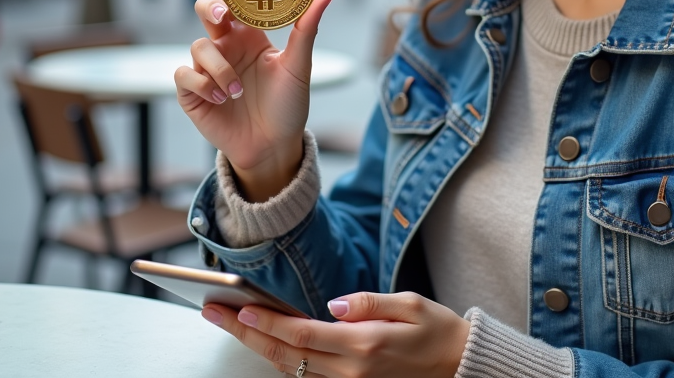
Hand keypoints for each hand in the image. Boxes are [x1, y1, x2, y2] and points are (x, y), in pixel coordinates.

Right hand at [174, 0, 333, 200]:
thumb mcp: (300, 67)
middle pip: (207, 10)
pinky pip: (184, 74)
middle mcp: (227, 45)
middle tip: (222, 16)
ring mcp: (208, 67)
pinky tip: (220, 98)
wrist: (274, 146)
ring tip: (237, 91)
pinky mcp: (192, 91)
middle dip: (210, 6)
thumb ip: (306, 30)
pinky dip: (201, 82)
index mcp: (251, 34)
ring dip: (218, 66)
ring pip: (198, 46)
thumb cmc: (289, 105)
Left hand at [201, 291, 469, 377]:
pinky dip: (282, 359)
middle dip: (246, 333)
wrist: (460, 366)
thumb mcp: (411, 304)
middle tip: (213, 312)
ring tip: (230, 322)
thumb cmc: (437, 330)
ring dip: (258, 347)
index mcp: (364, 347)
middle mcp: (351, 372)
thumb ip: (369, 302)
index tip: (238, 307)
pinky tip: (264, 342)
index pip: (302, 334)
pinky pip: (307, 376)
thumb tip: (334, 304)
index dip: (267, 322)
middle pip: (286, 355)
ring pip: (291, 369)